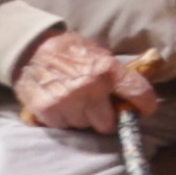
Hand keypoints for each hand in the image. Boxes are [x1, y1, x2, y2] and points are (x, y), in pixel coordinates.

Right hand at [11, 29, 159, 133]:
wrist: (30, 48)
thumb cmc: (70, 51)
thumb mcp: (99, 54)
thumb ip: (116, 75)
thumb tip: (133, 96)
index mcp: (107, 70)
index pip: (140, 94)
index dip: (145, 106)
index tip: (143, 110)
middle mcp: (90, 88)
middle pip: (108, 123)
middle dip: (105, 118)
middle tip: (99, 109)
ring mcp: (67, 101)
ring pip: (84, 126)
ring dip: (82, 118)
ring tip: (75, 103)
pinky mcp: (47, 110)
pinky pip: (63, 126)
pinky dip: (63, 119)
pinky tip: (60, 105)